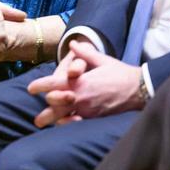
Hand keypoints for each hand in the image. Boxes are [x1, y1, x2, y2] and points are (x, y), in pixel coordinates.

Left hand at [29, 41, 143, 124]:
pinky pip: (78, 124)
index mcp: (80, 81)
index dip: (40, 86)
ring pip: (64, 117)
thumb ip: (84, 53)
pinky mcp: (95, 118)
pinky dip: (68, 124)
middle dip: (45, 108)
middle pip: (55, 104)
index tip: (30, 89)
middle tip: (36, 114)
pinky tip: (62, 125)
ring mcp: (88, 110)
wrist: (139, 89)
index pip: (53, 84)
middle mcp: (81, 97)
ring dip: (52, 120)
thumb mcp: (102, 59)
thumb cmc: (120, 73)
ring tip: (41, 123)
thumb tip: (73, 44)